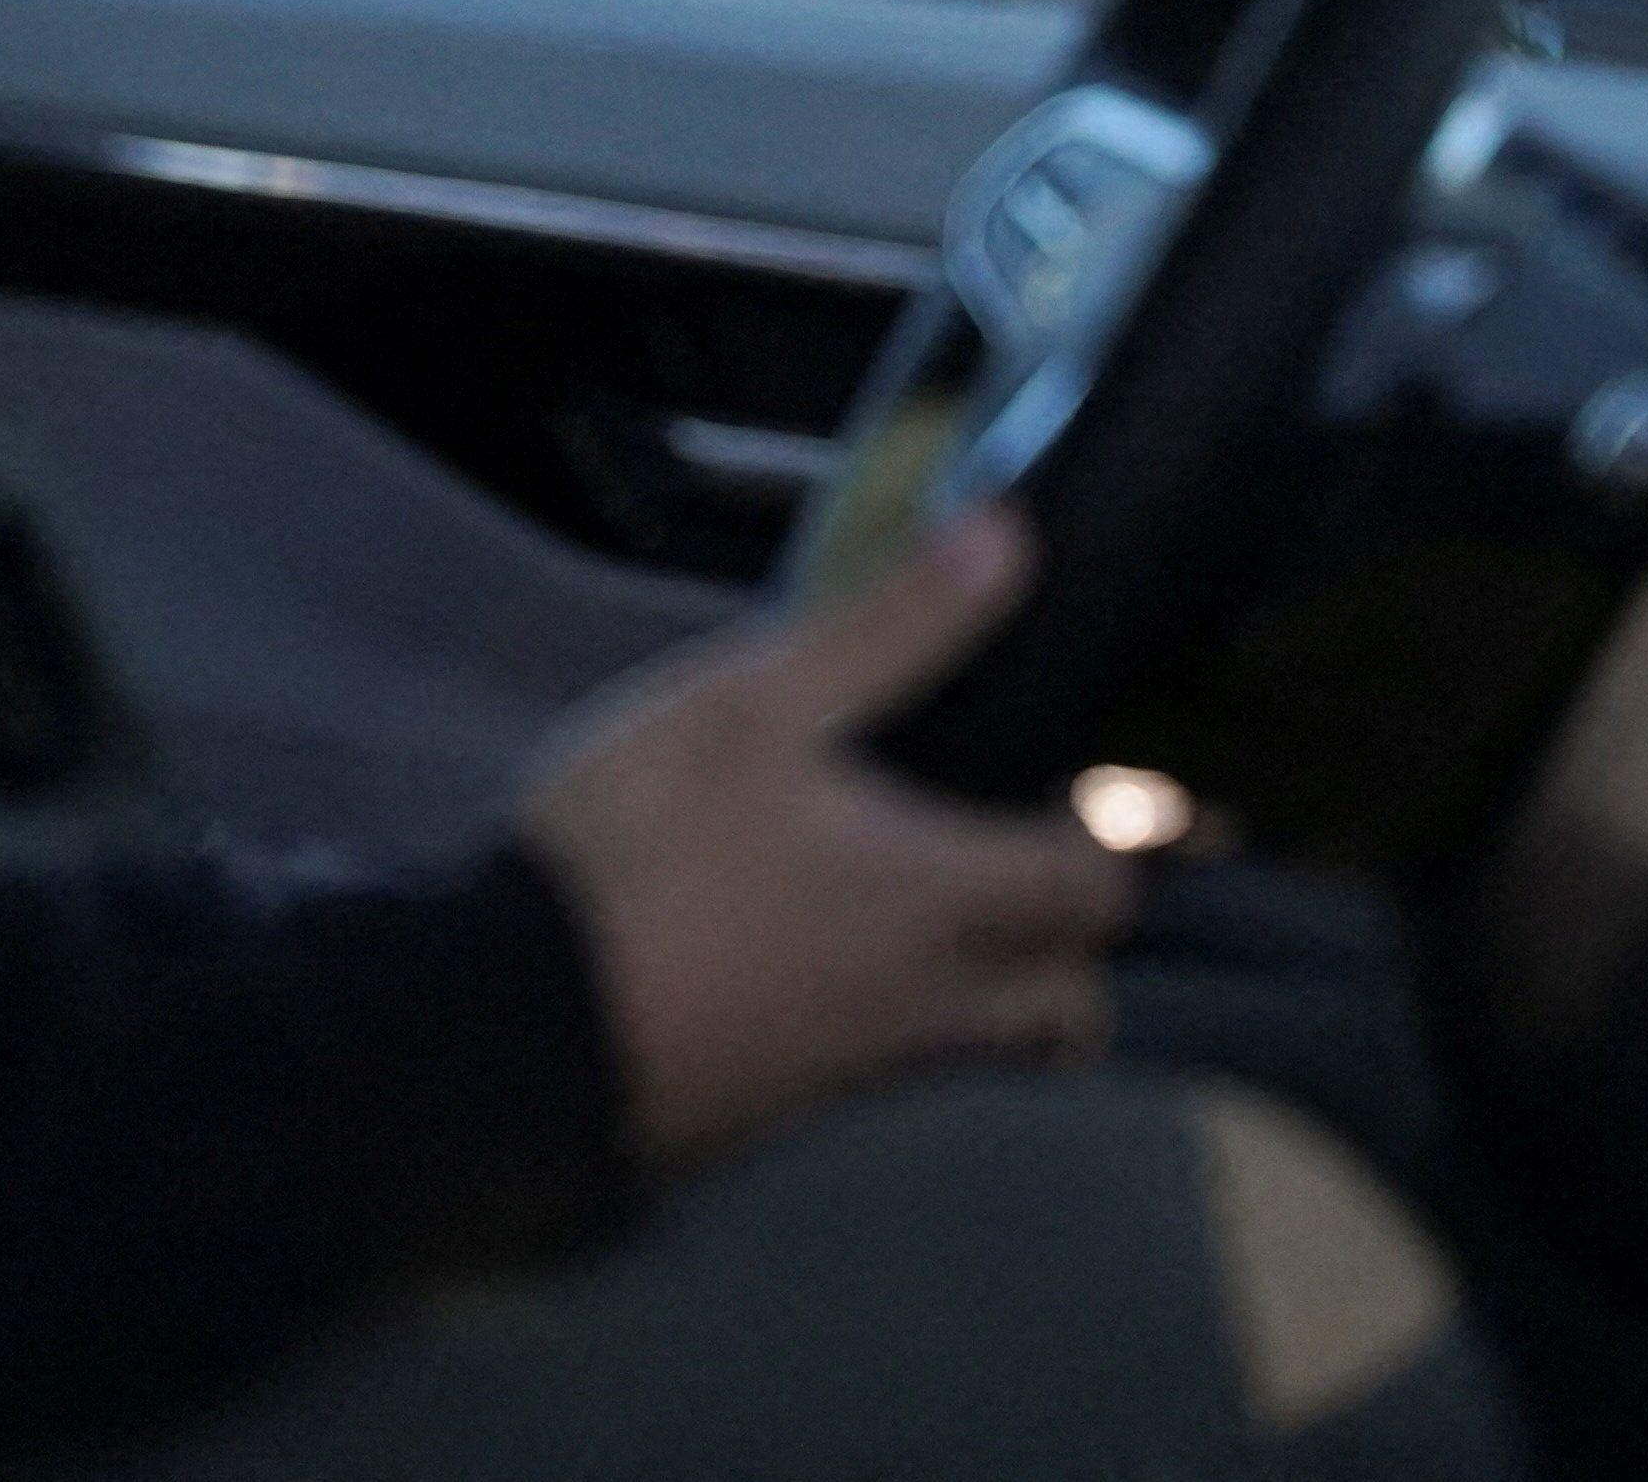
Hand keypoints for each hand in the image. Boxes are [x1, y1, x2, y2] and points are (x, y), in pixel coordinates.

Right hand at [516, 505, 1133, 1171]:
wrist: (520, 1017)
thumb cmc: (643, 847)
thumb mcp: (752, 701)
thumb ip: (888, 628)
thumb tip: (1007, 540)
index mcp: (944, 893)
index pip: (1098, 881)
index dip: (1126, 836)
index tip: (1127, 797)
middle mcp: (933, 997)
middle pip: (1076, 998)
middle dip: (1082, 943)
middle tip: (1050, 877)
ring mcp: (866, 1068)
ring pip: (998, 1053)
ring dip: (1015, 1004)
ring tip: (968, 939)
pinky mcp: (796, 1107)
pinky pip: (909, 1083)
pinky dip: (921, 1037)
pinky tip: (854, 989)